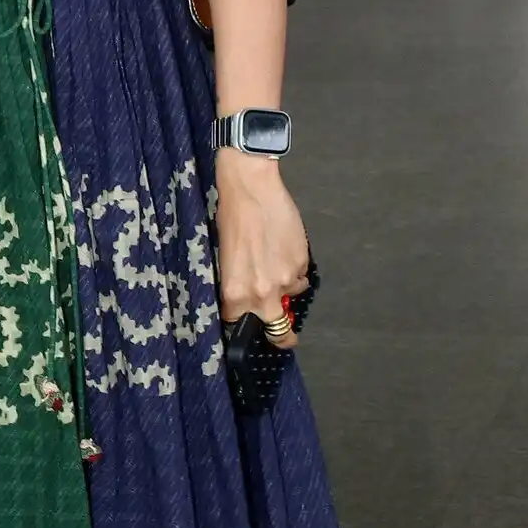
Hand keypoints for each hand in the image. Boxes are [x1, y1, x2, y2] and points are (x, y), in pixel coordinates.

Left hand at [215, 151, 310, 344]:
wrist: (251, 189)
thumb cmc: (230, 219)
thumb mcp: (226, 258)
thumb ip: (238, 284)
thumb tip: (249, 296)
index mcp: (234, 293)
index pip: (239, 325)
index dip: (244, 323)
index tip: (250, 324)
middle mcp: (261, 293)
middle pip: (278, 331)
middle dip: (282, 337)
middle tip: (284, 337)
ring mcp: (284, 279)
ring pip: (291, 295)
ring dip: (286, 286)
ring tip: (275, 260)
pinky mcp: (301, 263)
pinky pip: (300, 275)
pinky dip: (295, 267)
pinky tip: (284, 247)